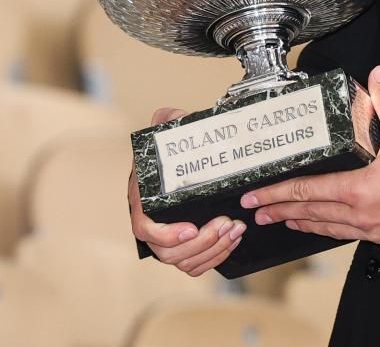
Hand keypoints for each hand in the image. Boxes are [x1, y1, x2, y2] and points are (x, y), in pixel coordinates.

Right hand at [129, 107, 246, 275]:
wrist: (184, 160)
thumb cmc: (173, 149)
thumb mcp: (169, 130)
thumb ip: (169, 120)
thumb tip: (172, 117)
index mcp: (144, 199)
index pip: (143, 227)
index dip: (165, 234)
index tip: (191, 229)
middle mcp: (152, 222)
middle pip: (167, 251)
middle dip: (202, 242)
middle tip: (226, 224)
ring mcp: (167, 237)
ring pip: (184, 261)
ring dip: (213, 249)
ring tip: (235, 229)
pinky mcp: (185, 245)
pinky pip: (195, 263)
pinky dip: (215, 256)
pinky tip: (232, 240)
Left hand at [240, 66, 379, 252]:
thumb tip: (377, 77)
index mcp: (359, 189)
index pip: (307, 192)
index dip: (277, 194)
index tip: (255, 196)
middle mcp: (362, 215)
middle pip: (312, 215)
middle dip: (281, 212)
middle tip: (258, 213)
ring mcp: (375, 231)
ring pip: (330, 230)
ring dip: (305, 225)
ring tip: (287, 224)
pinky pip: (355, 237)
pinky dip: (337, 231)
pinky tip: (332, 228)